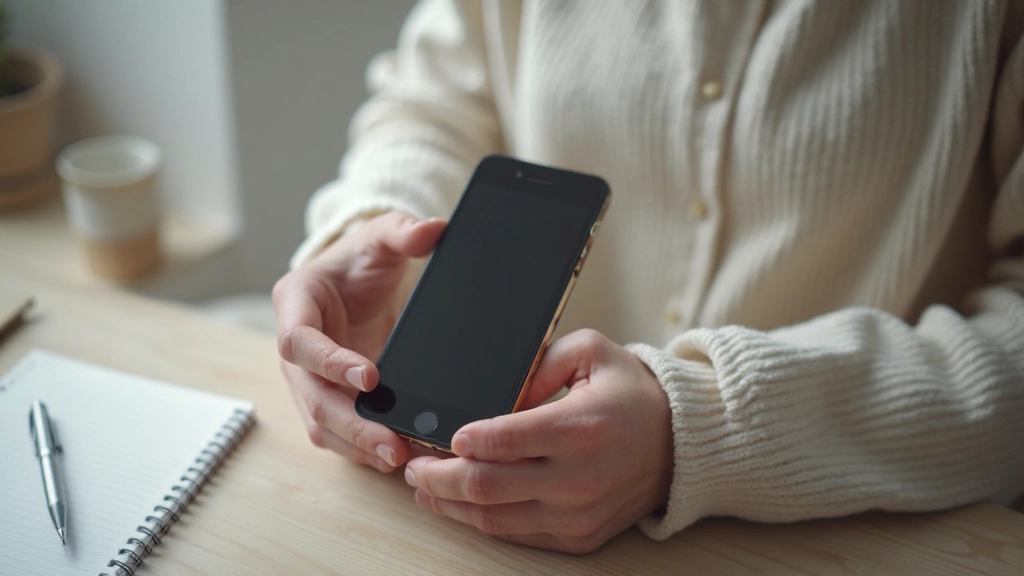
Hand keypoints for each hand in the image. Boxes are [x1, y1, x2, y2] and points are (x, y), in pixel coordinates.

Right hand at [273, 211, 445, 471]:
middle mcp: (294, 350)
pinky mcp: (329, 401)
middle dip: (350, 423)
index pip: (299, 341)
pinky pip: (340, 434)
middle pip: (310, 397)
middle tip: (391, 444)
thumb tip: (432, 230)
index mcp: (295, 303)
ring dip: (357, 446)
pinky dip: (366, 449)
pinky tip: (402, 459)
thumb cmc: (362, 259)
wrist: (356, 281)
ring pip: (321, 424)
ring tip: (400, 460)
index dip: (329, 362)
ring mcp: (308, 380)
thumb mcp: (381, 236)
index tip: (371, 377)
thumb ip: (402, 230)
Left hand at [404, 329, 673, 553]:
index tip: (437, 435)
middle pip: (485, 486)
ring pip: (493, 518)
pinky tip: (460, 505)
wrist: (680, 444)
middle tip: (413, 465)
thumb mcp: (590, 351)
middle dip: (436, 477)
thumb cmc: (631, 394)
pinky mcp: (579, 537)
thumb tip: (494, 394)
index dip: (458, 441)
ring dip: (449, 504)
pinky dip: (481, 520)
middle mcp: (578, 478)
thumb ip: (537, 362)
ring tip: (424, 487)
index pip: (500, 440)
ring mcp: (578, 514)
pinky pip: (516, 534)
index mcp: (580, 427)